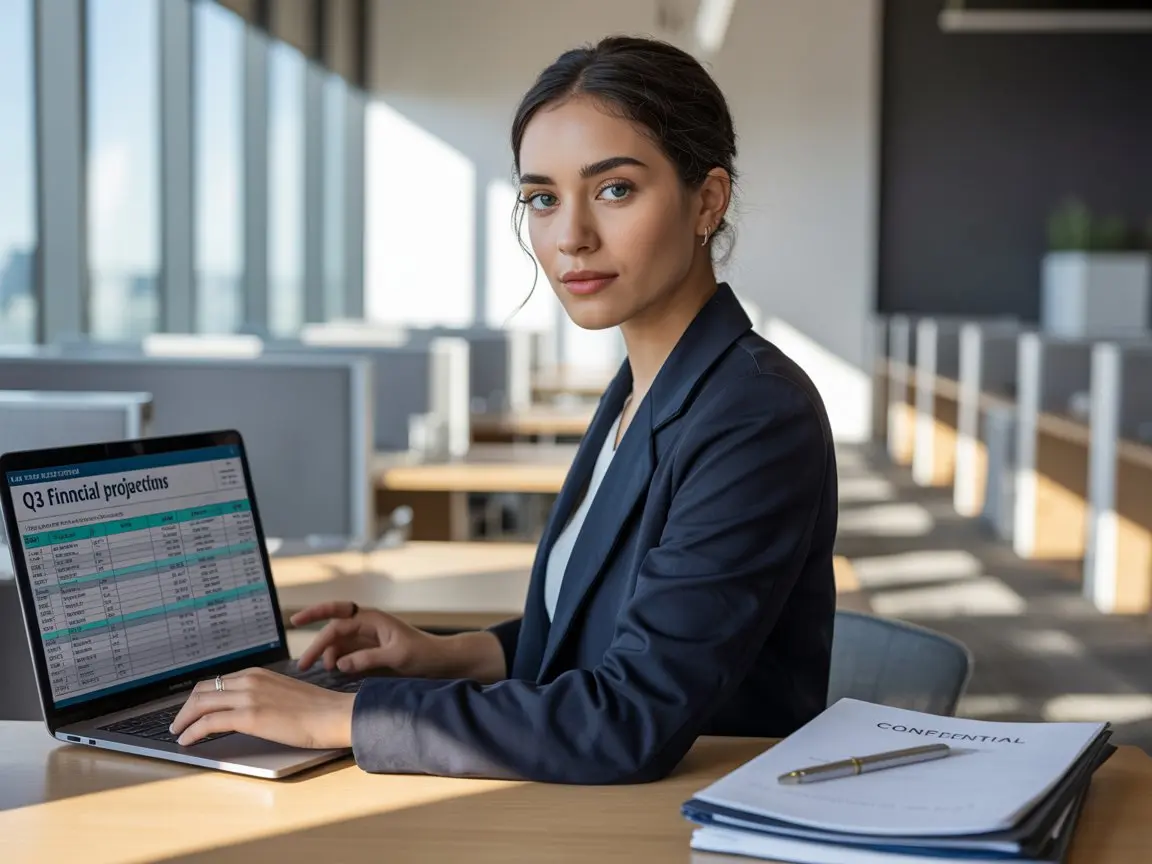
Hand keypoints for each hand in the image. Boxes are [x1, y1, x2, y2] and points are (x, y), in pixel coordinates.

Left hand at [170, 668, 354, 747]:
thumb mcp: (285, 693)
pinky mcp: (249, 716)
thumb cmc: (317, 710)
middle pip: (203, 689)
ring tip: (178, 732)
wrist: (333, 715)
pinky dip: (192, 731)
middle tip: (179, 721)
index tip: (193, 709)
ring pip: (201, 703)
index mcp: (259, 673)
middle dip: (186, 707)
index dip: (200, 696)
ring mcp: (248, 696)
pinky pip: (209, 722)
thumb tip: (251, 710)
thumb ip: (265, 695)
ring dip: (183, 718)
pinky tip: (187, 740)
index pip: (218, 681)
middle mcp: (250, 680)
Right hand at [291, 601, 508, 682]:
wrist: (441, 663)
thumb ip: (367, 659)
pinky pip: (347, 655)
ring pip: (338, 644)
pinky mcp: (370, 653)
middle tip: (303, 665)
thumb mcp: (396, 656)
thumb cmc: (423, 654)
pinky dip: (338, 662)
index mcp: (372, 619)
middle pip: (333, 631)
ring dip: (328, 656)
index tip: (295, 621)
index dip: (315, 616)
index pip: (337, 616)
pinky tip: (334, 673)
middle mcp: (367, 626)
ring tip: (324, 671)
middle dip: (317, 646)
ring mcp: (367, 640)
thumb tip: (339, 664)